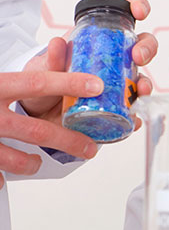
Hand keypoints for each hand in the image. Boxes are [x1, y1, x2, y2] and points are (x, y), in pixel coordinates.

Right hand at [0, 70, 102, 187]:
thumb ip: (21, 81)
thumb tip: (60, 51)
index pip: (37, 82)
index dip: (69, 83)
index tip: (97, 86)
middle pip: (36, 130)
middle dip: (69, 142)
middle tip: (89, 149)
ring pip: (16, 159)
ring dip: (32, 163)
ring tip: (38, 161)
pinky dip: (1, 178)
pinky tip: (4, 178)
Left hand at [19, 0, 157, 126]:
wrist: (36, 113)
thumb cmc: (43, 82)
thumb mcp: (43, 68)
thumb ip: (52, 59)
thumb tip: (58, 43)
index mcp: (99, 39)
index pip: (124, 16)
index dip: (137, 8)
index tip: (138, 12)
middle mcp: (115, 59)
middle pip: (143, 46)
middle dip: (147, 48)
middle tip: (138, 56)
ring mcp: (118, 82)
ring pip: (143, 78)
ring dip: (146, 82)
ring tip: (141, 90)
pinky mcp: (117, 106)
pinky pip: (133, 109)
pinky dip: (136, 114)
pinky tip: (132, 118)